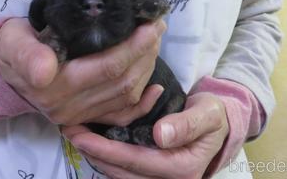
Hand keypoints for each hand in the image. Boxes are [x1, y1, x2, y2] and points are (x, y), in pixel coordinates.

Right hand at [0, 17, 165, 125]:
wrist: (7, 70)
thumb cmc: (14, 47)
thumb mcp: (14, 42)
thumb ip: (28, 55)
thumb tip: (44, 71)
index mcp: (54, 86)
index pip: (107, 67)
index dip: (134, 47)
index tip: (150, 24)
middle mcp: (69, 107)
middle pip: (122, 81)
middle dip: (146, 52)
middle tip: (157, 25)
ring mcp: (79, 117)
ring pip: (126, 96)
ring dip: (147, 68)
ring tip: (155, 41)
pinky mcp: (86, 119)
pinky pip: (121, 117)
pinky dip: (143, 104)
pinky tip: (156, 87)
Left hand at [62, 92, 228, 178]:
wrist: (217, 125)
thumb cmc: (212, 116)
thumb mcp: (208, 113)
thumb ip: (187, 124)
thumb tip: (161, 135)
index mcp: (182, 169)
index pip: (136, 160)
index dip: (106, 149)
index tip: (80, 135)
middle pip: (122, 173)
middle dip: (93, 153)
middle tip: (69, 131)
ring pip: (120, 177)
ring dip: (96, 158)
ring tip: (75, 136)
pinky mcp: (152, 177)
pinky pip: (124, 174)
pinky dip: (106, 160)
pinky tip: (92, 145)